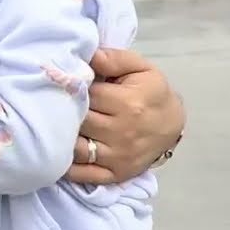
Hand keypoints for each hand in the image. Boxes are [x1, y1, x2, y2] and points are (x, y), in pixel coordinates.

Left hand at [66, 48, 184, 184]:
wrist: (172, 124)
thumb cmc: (151, 92)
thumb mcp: (140, 68)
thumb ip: (113, 58)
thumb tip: (87, 55)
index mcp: (128, 103)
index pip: (87, 95)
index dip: (75, 88)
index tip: (70, 85)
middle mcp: (122, 132)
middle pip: (79, 121)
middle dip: (66, 111)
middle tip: (58, 104)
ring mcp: (118, 157)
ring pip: (76, 148)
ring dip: (63, 137)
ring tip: (57, 125)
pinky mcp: (114, 174)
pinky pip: (82, 174)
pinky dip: (66, 166)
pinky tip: (58, 151)